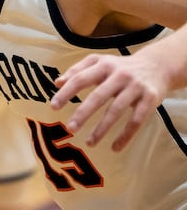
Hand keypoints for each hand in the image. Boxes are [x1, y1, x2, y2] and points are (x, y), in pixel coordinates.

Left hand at [52, 52, 166, 151]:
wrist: (157, 65)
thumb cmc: (120, 66)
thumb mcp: (99, 62)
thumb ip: (77, 70)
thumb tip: (57, 82)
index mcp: (103, 65)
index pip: (80, 79)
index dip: (66, 93)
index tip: (53, 107)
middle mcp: (119, 74)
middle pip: (98, 96)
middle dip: (83, 113)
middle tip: (70, 128)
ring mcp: (135, 87)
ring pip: (116, 110)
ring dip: (102, 129)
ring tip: (89, 143)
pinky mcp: (150, 99)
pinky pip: (136, 120)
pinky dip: (125, 135)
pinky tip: (115, 147)